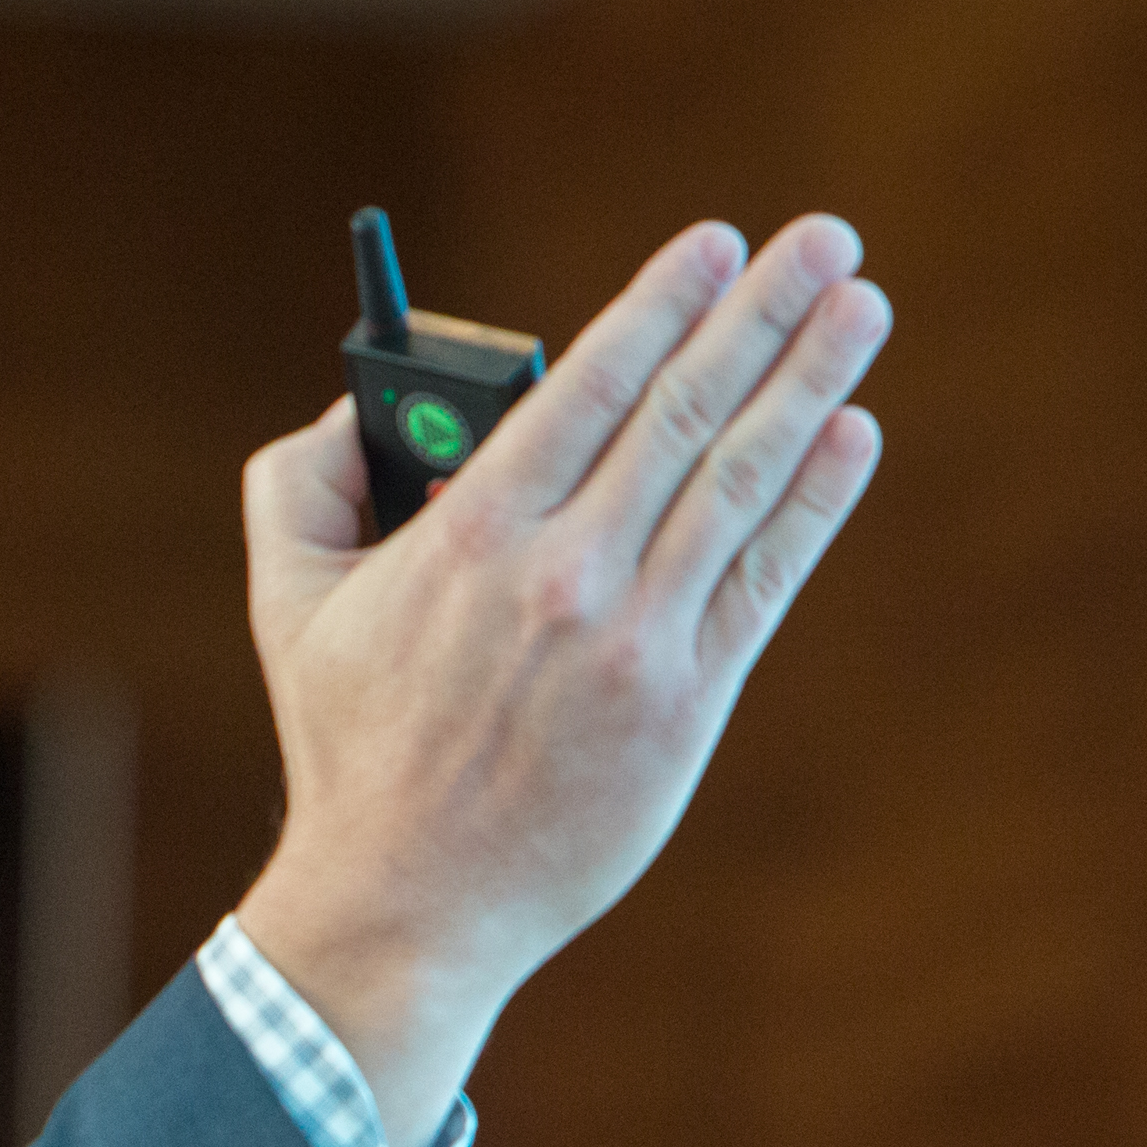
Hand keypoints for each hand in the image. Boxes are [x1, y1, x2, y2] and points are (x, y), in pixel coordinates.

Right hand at [233, 214, 893, 1146]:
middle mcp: (564, 574)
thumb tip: (350, 408)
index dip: (663, 304)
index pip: (591, 387)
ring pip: (738, 482)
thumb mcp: (287, 605)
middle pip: (682, 413)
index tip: (718, 244)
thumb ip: (299, 485)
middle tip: (823, 242)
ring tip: (859, 308)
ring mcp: (634, 640)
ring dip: (808, 381)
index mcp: (470, 537)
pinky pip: (762, 580)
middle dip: (761, 314)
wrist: (407, 903)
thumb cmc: (349, 750)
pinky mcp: (684, 705)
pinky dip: (813, 500)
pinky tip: (849, 434)